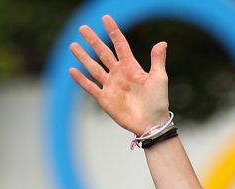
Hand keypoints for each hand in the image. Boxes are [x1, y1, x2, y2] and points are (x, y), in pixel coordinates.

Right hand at [68, 15, 169, 134]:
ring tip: (73, 45)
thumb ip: (157, 60)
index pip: (120, 45)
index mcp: (132, 67)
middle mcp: (119, 74)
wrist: (152, 123)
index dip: (113, 32)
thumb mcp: (159, 79)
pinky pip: (90, 87)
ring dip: (83, 57)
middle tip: (83, 28)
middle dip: (93, 41)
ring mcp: (111, 86)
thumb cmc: (158, 102)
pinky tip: (71, 70)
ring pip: (94, 67)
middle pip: (103, 53)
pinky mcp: (105, 99)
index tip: (106, 18)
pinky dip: (81, 80)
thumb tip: (162, 42)